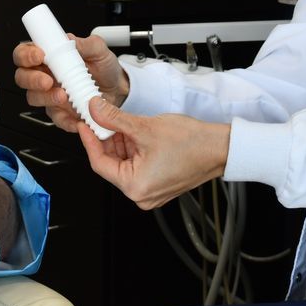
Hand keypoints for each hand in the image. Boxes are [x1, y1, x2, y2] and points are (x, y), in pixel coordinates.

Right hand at [12, 34, 126, 133]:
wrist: (118, 89)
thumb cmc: (103, 67)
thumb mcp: (99, 50)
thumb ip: (85, 43)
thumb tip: (69, 39)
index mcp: (48, 56)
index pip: (24, 53)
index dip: (26, 54)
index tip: (39, 55)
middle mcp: (44, 75)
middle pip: (22, 77)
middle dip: (32, 79)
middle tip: (47, 80)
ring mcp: (50, 95)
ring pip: (33, 98)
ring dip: (46, 98)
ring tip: (63, 96)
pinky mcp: (60, 112)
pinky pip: (55, 118)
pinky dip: (65, 119)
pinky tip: (75, 115)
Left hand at [75, 97, 229, 210]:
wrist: (220, 148)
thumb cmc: (192, 144)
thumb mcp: (145, 127)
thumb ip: (114, 119)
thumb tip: (94, 110)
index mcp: (135, 187)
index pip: (99, 163)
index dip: (90, 140)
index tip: (85, 124)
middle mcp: (141, 195)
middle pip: (111, 164)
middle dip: (107, 139)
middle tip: (103, 118)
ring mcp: (151, 192)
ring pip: (124, 163)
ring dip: (121, 143)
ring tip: (126, 124)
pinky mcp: (158, 185)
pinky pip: (137, 166)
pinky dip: (134, 149)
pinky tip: (137, 134)